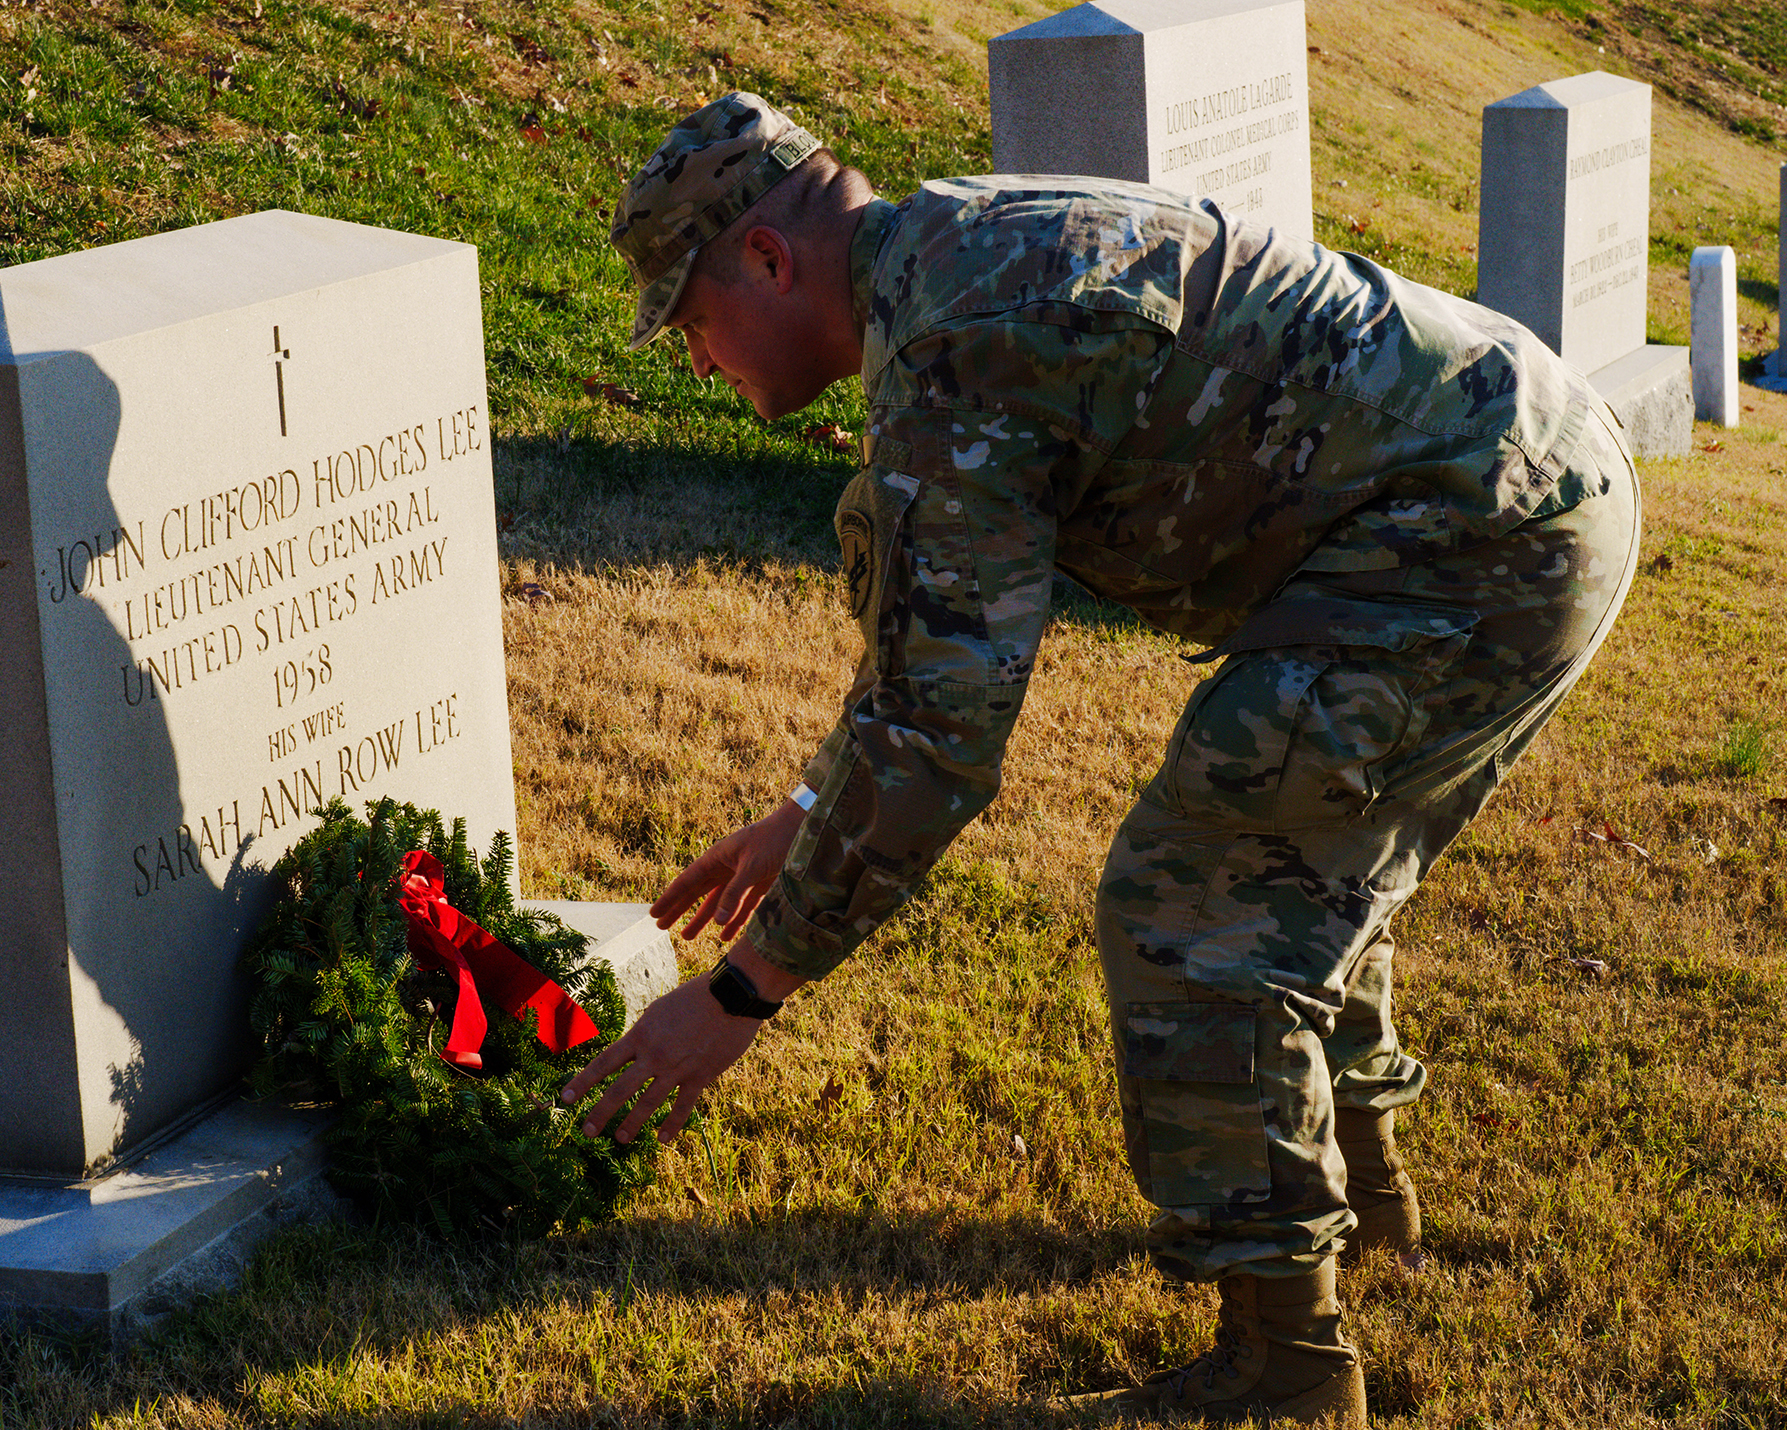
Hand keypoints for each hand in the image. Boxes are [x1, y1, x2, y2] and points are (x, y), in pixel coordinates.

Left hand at [559, 940, 803, 1142]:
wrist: (731, 997)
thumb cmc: (696, 996)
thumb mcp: (660, 1009)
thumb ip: (645, 1032)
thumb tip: (635, 1047)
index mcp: (641, 1035)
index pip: (604, 1063)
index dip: (583, 1082)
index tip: (565, 1099)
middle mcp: (654, 1056)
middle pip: (619, 1090)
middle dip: (600, 1113)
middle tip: (586, 1131)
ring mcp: (676, 1069)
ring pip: (647, 1103)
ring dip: (631, 1124)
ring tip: (619, 1139)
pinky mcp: (700, 1077)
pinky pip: (682, 1107)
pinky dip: (671, 1125)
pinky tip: (661, 1139)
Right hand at [651, 799, 804, 942]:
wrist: (802, 829)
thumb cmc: (774, 840)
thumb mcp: (752, 866)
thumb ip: (734, 893)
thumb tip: (717, 921)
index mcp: (717, 858)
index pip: (687, 882)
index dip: (670, 899)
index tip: (653, 914)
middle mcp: (726, 867)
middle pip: (697, 894)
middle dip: (679, 910)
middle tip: (661, 927)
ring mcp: (742, 876)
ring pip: (718, 903)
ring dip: (703, 920)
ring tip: (686, 936)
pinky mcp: (759, 884)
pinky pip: (741, 906)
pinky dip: (733, 921)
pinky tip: (724, 935)